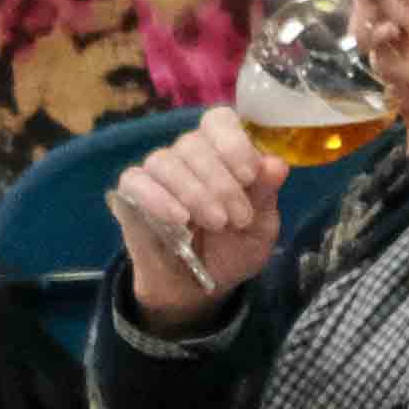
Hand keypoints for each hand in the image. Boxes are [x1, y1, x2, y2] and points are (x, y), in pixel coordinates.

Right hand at [112, 121, 285, 317]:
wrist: (200, 287)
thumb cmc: (233, 249)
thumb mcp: (261, 228)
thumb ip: (266, 194)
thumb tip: (276, 164)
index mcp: (222, 152)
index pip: (219, 121)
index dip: (233, 142)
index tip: (248, 176)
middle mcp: (188, 155)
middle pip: (194, 143)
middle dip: (221, 182)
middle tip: (238, 219)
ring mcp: (158, 172)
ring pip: (166, 161)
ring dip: (194, 192)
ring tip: (216, 223)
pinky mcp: (132, 192)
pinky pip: (136, 180)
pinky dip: (157, 198)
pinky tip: (179, 219)